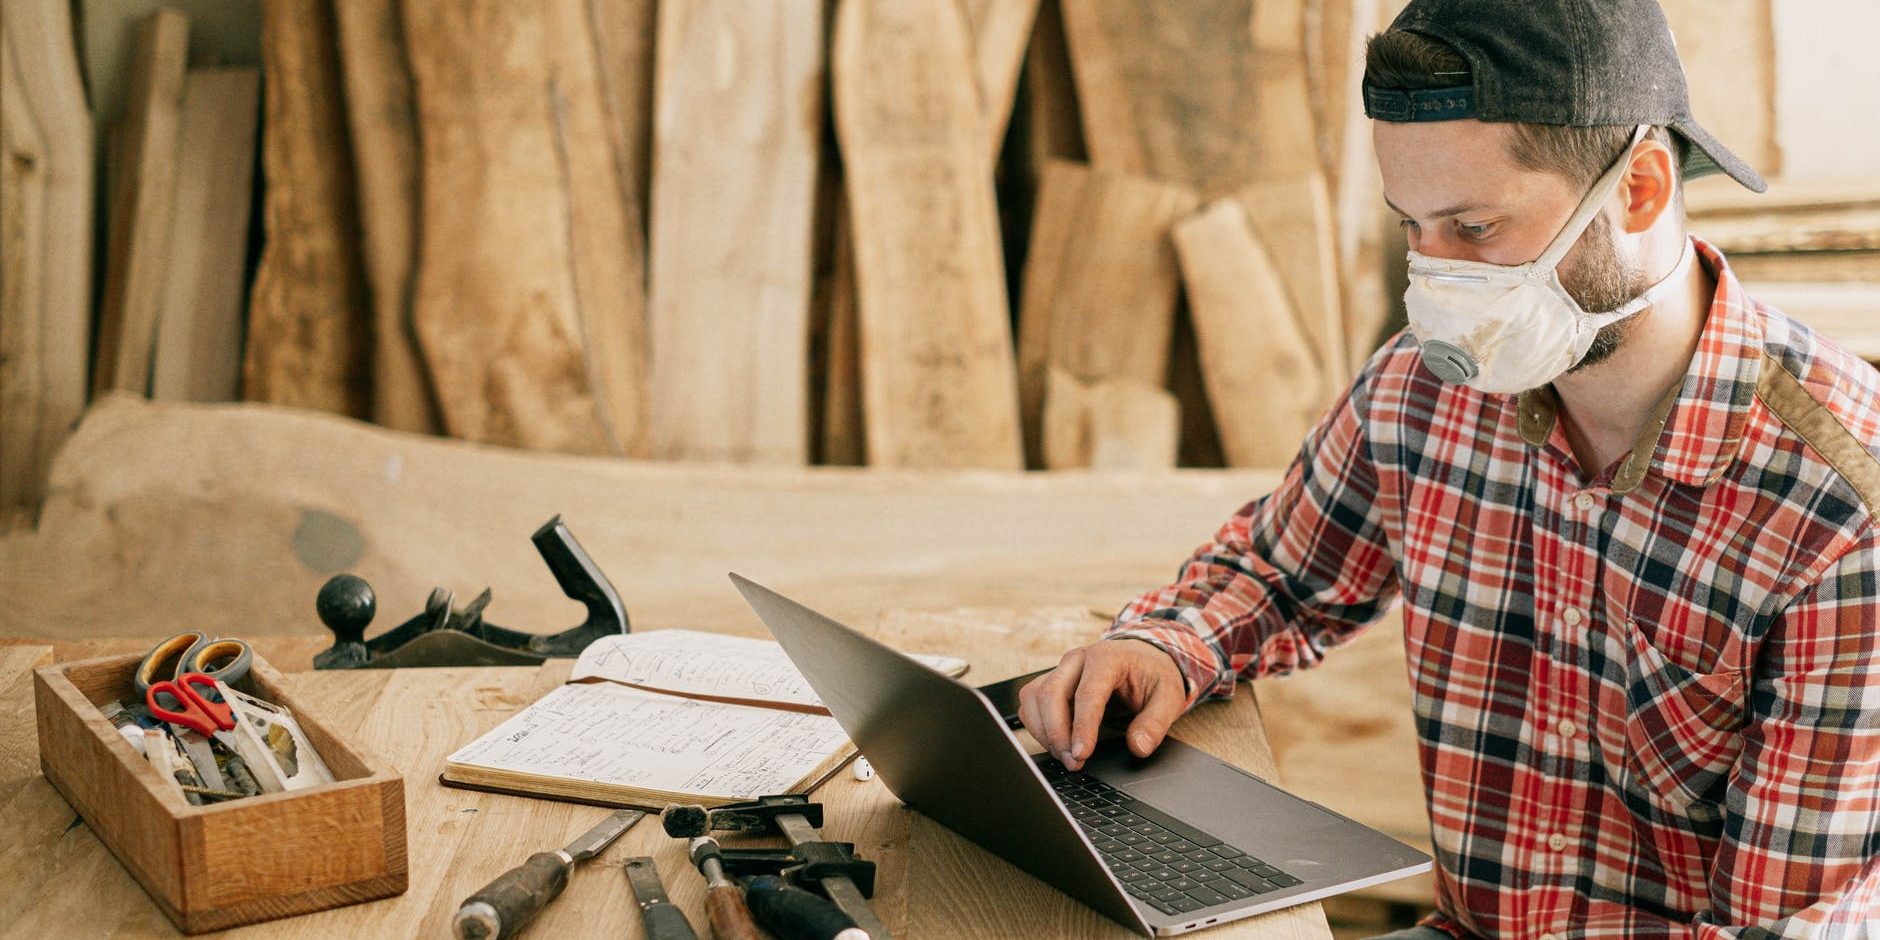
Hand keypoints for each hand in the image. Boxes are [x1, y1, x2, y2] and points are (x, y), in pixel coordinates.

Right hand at [1016, 638, 1185, 770]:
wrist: (1143, 658)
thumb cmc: (1152, 675)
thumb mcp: (1169, 697)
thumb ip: (1155, 723)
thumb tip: (1138, 747)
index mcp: (1107, 657)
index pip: (1086, 694)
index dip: (1081, 727)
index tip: (1081, 754)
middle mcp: (1077, 659)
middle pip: (1050, 693)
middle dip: (1057, 734)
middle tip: (1073, 762)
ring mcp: (1061, 669)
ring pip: (1034, 698)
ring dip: (1044, 732)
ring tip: (1066, 756)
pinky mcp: (1051, 681)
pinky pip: (1031, 703)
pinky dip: (1038, 727)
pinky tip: (1058, 744)